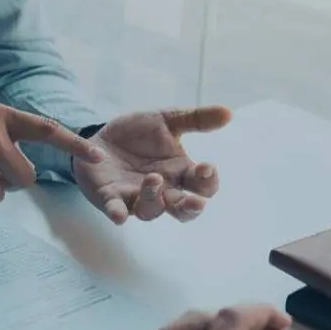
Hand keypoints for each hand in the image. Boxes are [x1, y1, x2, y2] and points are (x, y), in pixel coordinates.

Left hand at [74, 107, 230, 223]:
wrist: (101, 137)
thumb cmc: (138, 135)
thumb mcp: (167, 120)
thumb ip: (196, 119)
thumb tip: (228, 113)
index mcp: (180, 174)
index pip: (202, 186)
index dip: (208, 181)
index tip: (206, 167)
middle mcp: (162, 192)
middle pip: (182, 211)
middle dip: (191, 208)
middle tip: (196, 201)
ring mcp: (136, 197)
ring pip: (150, 211)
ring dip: (154, 199)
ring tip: (154, 179)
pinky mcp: (110, 198)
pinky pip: (116, 210)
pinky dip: (118, 213)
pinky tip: (119, 216)